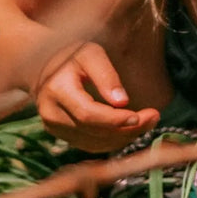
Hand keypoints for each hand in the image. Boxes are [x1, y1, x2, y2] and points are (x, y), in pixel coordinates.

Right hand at [34, 42, 158, 152]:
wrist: (42, 66)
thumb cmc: (71, 55)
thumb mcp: (90, 53)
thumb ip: (106, 75)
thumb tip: (122, 101)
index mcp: (57, 91)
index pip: (88, 114)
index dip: (115, 120)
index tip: (142, 116)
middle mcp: (51, 114)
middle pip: (93, 131)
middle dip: (127, 128)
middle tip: (154, 117)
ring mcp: (54, 128)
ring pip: (94, 143)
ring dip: (124, 137)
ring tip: (148, 122)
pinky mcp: (61, 135)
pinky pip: (90, 145)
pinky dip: (113, 140)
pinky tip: (131, 129)